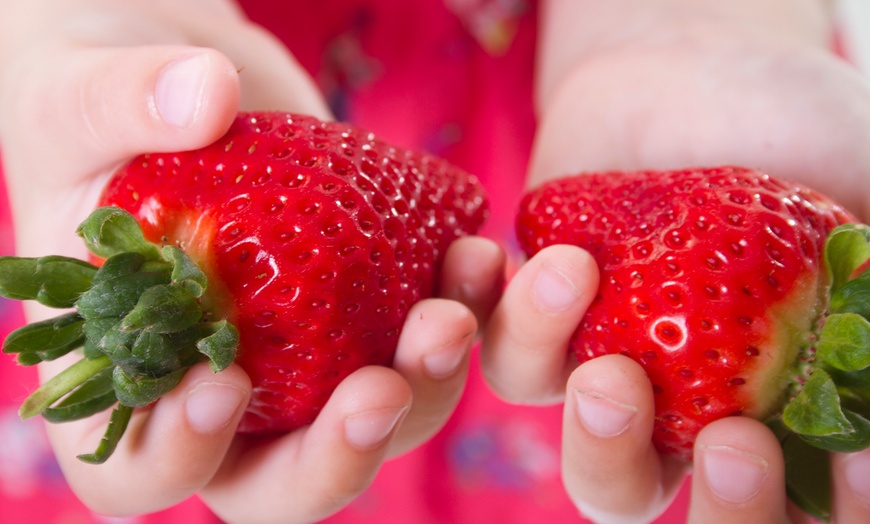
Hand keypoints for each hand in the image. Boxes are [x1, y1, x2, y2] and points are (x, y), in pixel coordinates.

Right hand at [0, 1, 504, 521]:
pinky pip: (425, 343)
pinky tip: (475, 255)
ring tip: (452, 309)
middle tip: (381, 390)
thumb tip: (203, 97)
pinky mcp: (369, 314)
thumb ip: (122, 101)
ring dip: (426, 382)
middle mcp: (225, 394)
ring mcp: (308, 361)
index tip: (220, 382)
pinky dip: (462, 311)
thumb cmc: (109, 116)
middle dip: (338, 453)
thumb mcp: (82, 97)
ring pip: (376, 422)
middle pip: (282, 483)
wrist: (192, 95)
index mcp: (126, 380)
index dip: (180, 451)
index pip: (137, 470)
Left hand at [484, 1, 869, 521]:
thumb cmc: (797, 133)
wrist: (692, 76)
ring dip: (593, 420)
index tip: (863, 460)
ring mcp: (616, 379)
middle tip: (724, 436)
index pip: (816, 505)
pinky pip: (508, 357)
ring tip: (590, 297)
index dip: (840, 507)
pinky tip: (500, 259)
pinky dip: (504, 318)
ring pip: (594, 459)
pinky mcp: (543, 329)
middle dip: (711, 501)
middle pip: (691, 514)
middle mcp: (697, 415)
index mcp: (790, 407)